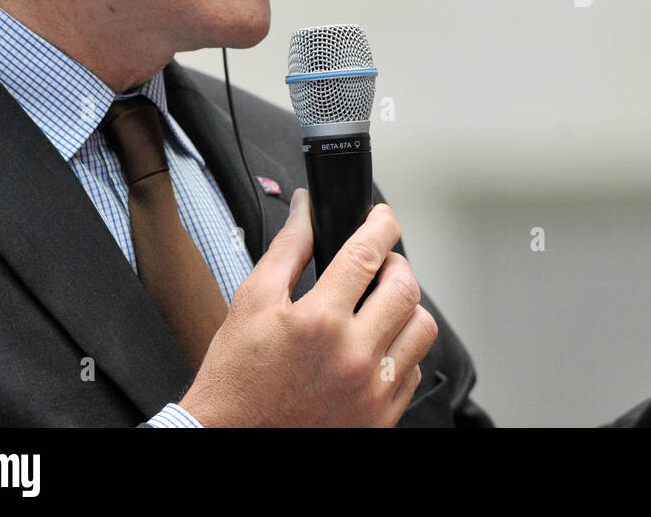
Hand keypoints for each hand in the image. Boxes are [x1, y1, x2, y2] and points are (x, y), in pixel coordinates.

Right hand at [178, 191, 437, 425]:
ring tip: (378, 307)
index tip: (382, 218)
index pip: (369, 253)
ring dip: (405, 308)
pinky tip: (373, 348)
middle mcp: (354, 357)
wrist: (229, 440)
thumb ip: (287, 249)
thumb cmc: (236, 377)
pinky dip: (400, 351)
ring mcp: (372, 392)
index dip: (382, 224)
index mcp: (320, 321)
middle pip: (405, 288)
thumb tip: (306, 209)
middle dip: (395, 264)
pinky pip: (412, 370)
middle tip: (378, 264)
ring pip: (421, 328)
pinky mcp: (381, 419)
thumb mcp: (252, 302)